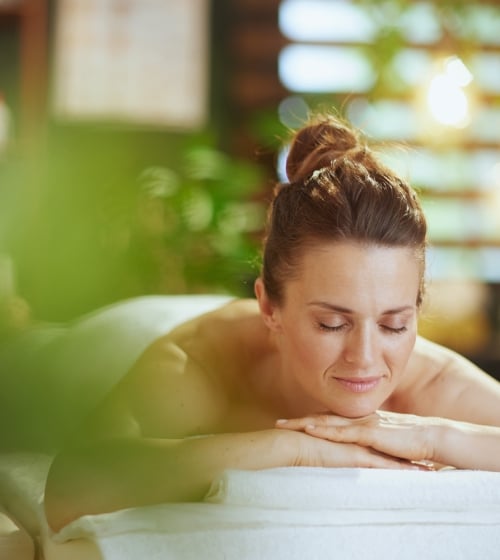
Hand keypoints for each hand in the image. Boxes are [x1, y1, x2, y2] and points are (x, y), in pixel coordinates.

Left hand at [277, 411, 443, 467]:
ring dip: (304, 424)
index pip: (330, 420)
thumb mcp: (386, 443)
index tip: (291, 424)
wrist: (433, 437)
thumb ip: (371, 445)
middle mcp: (358, 419)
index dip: (310, 421)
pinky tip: (310, 430)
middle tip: (278, 424)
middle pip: (322, 418)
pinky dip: (325, 430)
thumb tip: (361, 453)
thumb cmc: (411, 442)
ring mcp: (363, 424)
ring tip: (284, 426)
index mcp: (361, 421)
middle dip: (299, 421)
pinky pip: (342, 431)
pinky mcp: (370, 433)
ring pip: (327, 423)